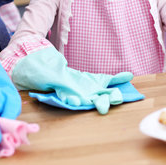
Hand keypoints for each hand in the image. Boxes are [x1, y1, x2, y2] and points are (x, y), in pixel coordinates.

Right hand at [12, 46, 133, 113]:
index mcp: (67, 97)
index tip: (84, 103)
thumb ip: (63, 86)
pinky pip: (106, 80)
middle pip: (94, 101)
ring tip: (120, 94)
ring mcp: (87, 87)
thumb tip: (76, 98)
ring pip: (103, 92)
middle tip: (110, 102)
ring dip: (112, 94)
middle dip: (103, 103)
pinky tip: (127, 75)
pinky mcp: (91, 79)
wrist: (37, 60)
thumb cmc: (38, 70)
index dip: (83, 103)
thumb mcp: (48, 76)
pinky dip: (117, 78)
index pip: (77, 103)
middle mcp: (79, 95)